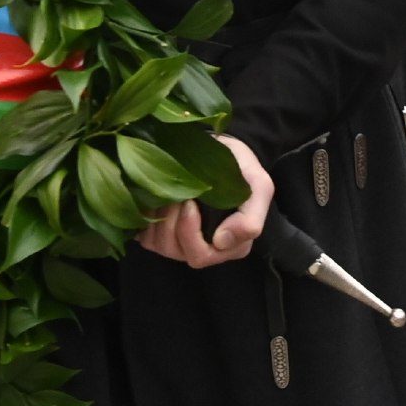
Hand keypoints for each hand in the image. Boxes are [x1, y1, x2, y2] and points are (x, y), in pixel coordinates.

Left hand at [137, 135, 272, 268]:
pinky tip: (156, 198)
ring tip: (168, 192)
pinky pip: (146, 238)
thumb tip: (221, 241)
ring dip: (159, 217)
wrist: (222, 150)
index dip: (189, 230)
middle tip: (178, 194)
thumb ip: (251, 218)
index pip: (201, 255)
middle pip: (177, 252)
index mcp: (231, 245)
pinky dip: (147, 217)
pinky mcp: (162, 234)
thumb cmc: (242, 168)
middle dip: (172, 222)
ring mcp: (181, 244)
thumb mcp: (259, 186)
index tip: (191, 200)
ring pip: (160, 246)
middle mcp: (206, 249)